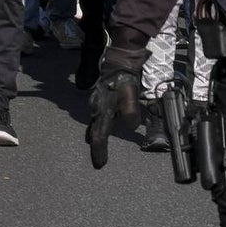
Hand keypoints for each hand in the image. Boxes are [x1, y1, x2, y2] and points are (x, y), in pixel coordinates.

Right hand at [86, 46, 146, 168]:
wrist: (118, 62)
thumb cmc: (124, 79)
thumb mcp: (130, 94)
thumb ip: (130, 112)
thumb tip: (130, 127)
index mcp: (102, 110)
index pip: (99, 136)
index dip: (99, 151)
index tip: (99, 164)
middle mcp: (96, 109)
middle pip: (94, 132)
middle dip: (96, 147)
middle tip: (98, 160)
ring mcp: (96, 104)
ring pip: (94, 125)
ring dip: (96, 137)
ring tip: (97, 148)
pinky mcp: (99, 100)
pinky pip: (97, 118)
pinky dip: (99, 127)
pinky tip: (100, 129)